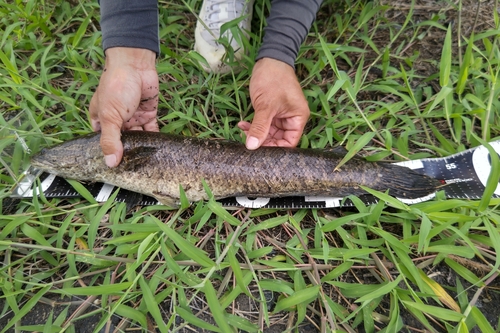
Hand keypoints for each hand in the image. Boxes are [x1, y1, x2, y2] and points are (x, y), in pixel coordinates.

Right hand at [89, 47, 158, 166]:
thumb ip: (111, 140)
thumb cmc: (116, 86)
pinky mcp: (148, 114)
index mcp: (101, 120)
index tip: (116, 171)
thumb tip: (110, 163)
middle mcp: (117, 121)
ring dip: (143, 149)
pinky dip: (154, 140)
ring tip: (149, 166)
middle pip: (122, 142)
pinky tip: (159, 152)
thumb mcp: (110, 115)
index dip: (109, 155)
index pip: (104, 142)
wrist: (136, 65)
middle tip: (135, 173)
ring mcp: (133, 118)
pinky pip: (151, 131)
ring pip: (138, 138)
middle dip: (128, 154)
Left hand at [238, 57, 309, 148]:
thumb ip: (260, 127)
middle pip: (279, 139)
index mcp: (298, 118)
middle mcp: (292, 119)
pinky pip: (263, 123)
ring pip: (269, 132)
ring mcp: (281, 115)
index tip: (259, 150)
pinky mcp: (271, 111)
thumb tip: (252, 146)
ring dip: (256, 132)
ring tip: (242, 129)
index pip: (289, 142)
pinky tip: (242, 124)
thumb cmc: (273, 80)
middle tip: (247, 140)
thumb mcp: (266, 106)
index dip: (275, 148)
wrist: (269, 59)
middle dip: (263, 140)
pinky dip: (253, 125)